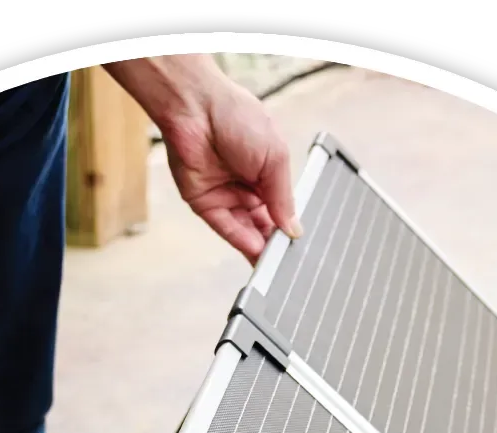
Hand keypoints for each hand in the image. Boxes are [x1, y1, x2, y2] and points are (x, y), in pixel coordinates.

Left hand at [105, 56, 301, 261]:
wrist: (197, 107)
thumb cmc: (238, 117)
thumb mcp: (275, 157)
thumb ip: (283, 197)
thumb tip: (294, 229)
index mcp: (267, 172)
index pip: (280, 209)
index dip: (288, 227)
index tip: (299, 245)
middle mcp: (246, 186)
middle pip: (263, 224)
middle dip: (275, 243)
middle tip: (289, 261)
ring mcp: (225, 195)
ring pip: (245, 230)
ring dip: (260, 247)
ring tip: (275, 262)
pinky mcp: (204, 203)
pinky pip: (226, 227)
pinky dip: (241, 240)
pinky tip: (256, 251)